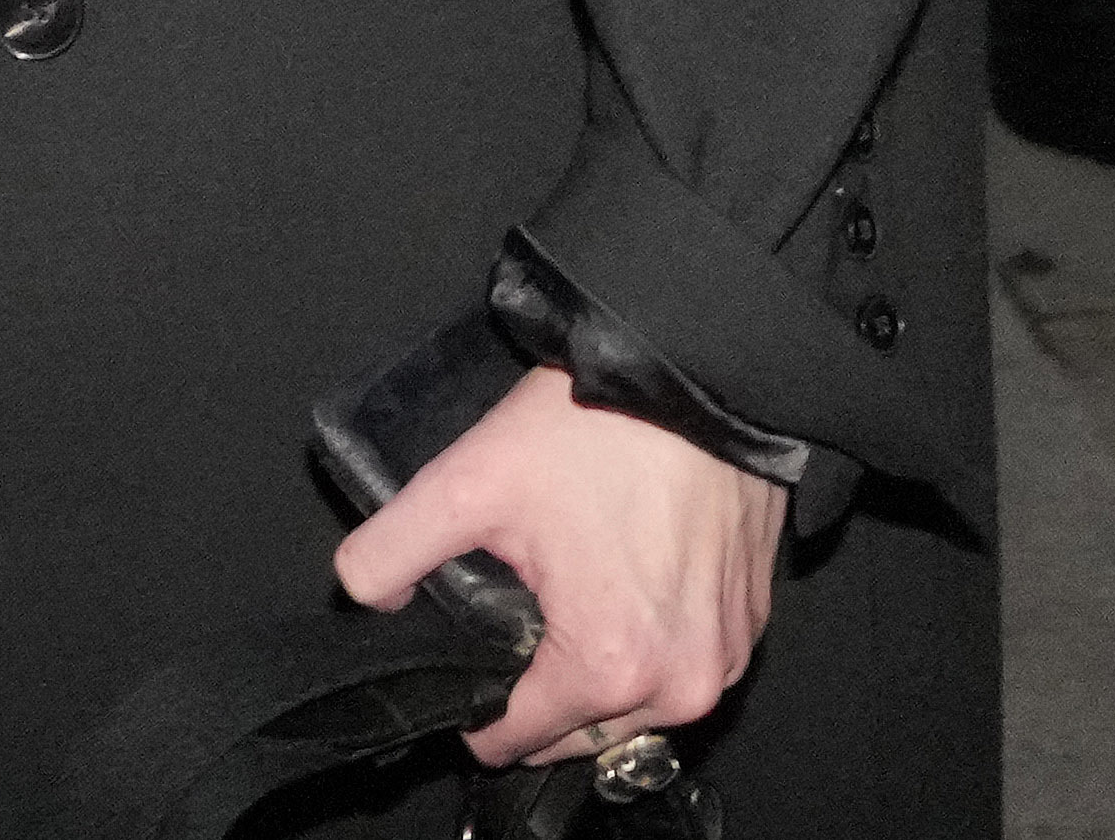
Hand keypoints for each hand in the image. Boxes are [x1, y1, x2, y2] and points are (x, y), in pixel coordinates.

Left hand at [330, 368, 785, 771]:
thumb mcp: (471, 480)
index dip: (475, 704)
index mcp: (610, 669)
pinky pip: (681, 661)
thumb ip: (393, 549)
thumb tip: (364, 594)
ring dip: (597, 665)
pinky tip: (625, 574)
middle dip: (539, 681)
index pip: (513, 742)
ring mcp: (725, 656)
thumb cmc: (604, 426)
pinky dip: (650, 638)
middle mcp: (679, 685)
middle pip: (575, 730)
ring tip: (573, 583)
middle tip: (524, 598)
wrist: (704, 371)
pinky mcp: (750, 623)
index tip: (471, 648)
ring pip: (632, 704)